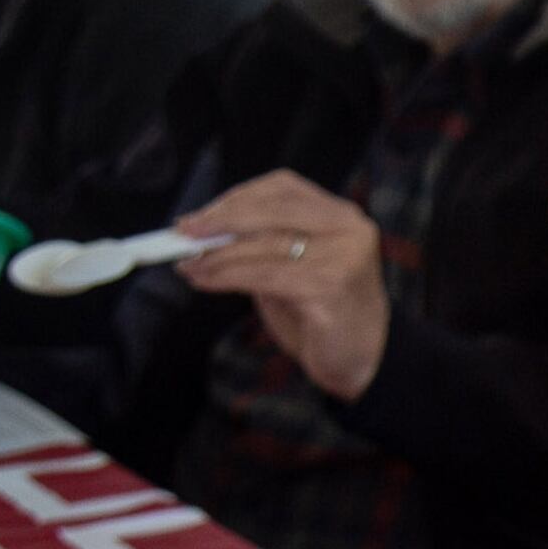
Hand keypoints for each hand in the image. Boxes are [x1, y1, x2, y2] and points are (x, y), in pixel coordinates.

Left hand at [173, 171, 388, 399]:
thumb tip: (201, 229)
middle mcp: (349, 229)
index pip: (281, 188)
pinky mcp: (330, 289)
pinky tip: (205, 282)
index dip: (234, 199)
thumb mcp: (295, 266)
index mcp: (342, 215)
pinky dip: (227, 278)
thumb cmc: (323, 312)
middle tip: (184, 234)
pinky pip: (265, 276)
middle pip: (272, 211)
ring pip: (264, 245)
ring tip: (188, 265)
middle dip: (220, 221)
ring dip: (216, 256)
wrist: (364, 360)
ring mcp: (343, 258)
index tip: (198, 217)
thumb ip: (261, 243)